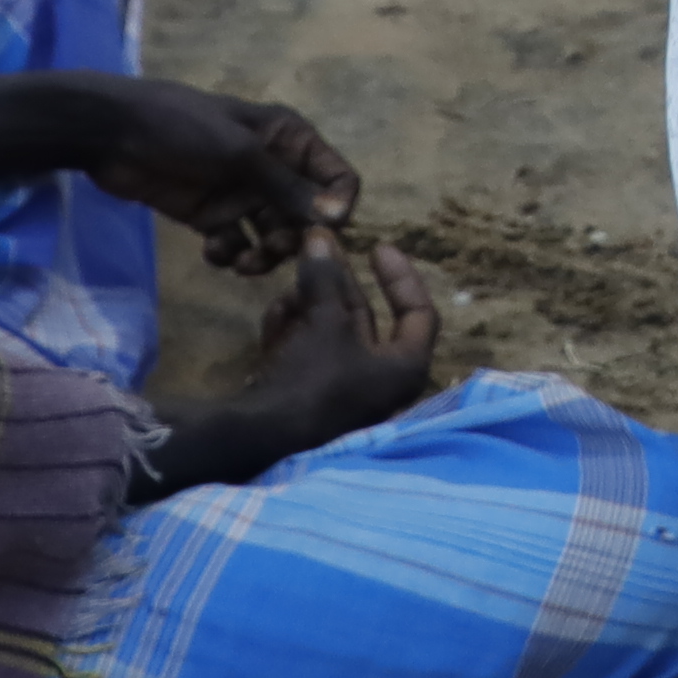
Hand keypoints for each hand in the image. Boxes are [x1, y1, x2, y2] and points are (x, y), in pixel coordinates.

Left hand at [78, 82, 368, 274]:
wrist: (114, 135)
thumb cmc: (183, 128)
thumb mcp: (240, 153)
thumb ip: (288, 188)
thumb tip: (337, 219)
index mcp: (290, 141)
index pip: (337, 178)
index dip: (337, 207)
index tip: (322, 232)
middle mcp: (274, 169)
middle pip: (307, 215)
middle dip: (294, 239)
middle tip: (271, 251)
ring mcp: (243, 194)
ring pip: (274, 236)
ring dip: (264, 255)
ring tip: (241, 263)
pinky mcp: (213, 216)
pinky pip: (238, 243)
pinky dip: (230, 254)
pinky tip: (212, 251)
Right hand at [143, 242, 446, 493]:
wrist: (260, 439)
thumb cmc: (314, 379)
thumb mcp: (325, 322)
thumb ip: (325, 279)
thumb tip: (318, 238)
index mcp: (404, 367)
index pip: (418, 313)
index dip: (400, 277)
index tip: (377, 247)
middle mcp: (379, 382)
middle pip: (363, 317)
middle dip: (337, 282)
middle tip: (317, 244)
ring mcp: (341, 391)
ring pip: (329, 331)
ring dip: (309, 304)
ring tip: (290, 287)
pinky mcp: (307, 397)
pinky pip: (307, 352)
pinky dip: (293, 332)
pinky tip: (275, 316)